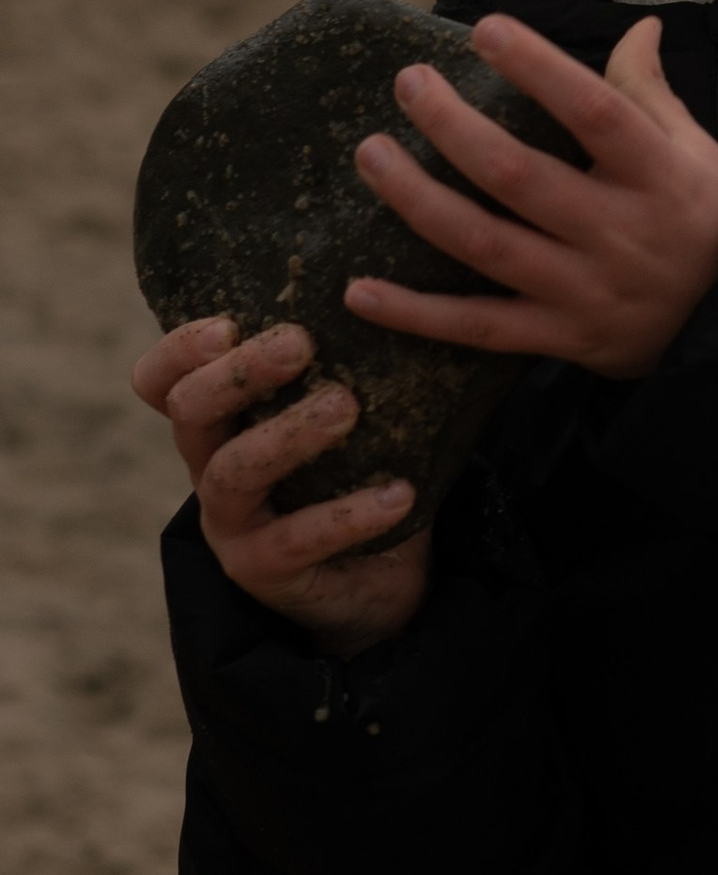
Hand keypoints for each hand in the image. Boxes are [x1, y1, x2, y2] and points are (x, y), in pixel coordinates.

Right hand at [132, 316, 426, 656]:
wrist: (371, 581)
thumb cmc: (352, 478)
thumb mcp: (338, 418)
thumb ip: (343, 367)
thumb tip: (395, 293)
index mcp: (219, 426)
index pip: (162, 382)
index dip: (180, 350)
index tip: (228, 323)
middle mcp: (210, 470)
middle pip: (190, 414)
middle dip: (239, 374)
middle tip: (300, 343)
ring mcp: (231, 525)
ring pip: (233, 472)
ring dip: (288, 434)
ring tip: (346, 407)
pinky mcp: (262, 571)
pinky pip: (296, 540)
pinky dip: (348, 514)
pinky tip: (398, 493)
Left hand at [345, 11, 717, 382]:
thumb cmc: (712, 223)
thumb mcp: (700, 153)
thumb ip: (654, 94)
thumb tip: (640, 27)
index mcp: (657, 175)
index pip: (595, 111)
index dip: (539, 68)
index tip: (486, 28)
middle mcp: (618, 232)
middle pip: (519, 176)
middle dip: (454, 126)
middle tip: (408, 83)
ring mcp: (585, 290)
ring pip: (486, 245)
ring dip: (418, 200)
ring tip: (372, 154)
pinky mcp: (561, 337)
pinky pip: (479, 328)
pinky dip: (417, 314)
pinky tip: (359, 290)